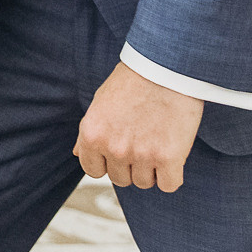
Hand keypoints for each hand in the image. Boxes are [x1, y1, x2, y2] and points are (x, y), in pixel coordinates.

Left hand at [74, 61, 202, 192]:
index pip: (93, 171)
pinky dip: (172, 175)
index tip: (119, 151)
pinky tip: (173, 155)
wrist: (166, 67)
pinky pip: (169, 185)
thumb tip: (78, 154)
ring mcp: (141, 154)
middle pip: (120, 179)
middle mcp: (114, 148)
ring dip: (152, 169)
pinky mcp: (169, 158)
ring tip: (158, 141)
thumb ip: (88, 132)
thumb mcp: (101, 102)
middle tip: (142, 141)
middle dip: (130, 165)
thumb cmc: (133, 81)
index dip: (107, 163)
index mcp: (92, 134)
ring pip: (144, 182)